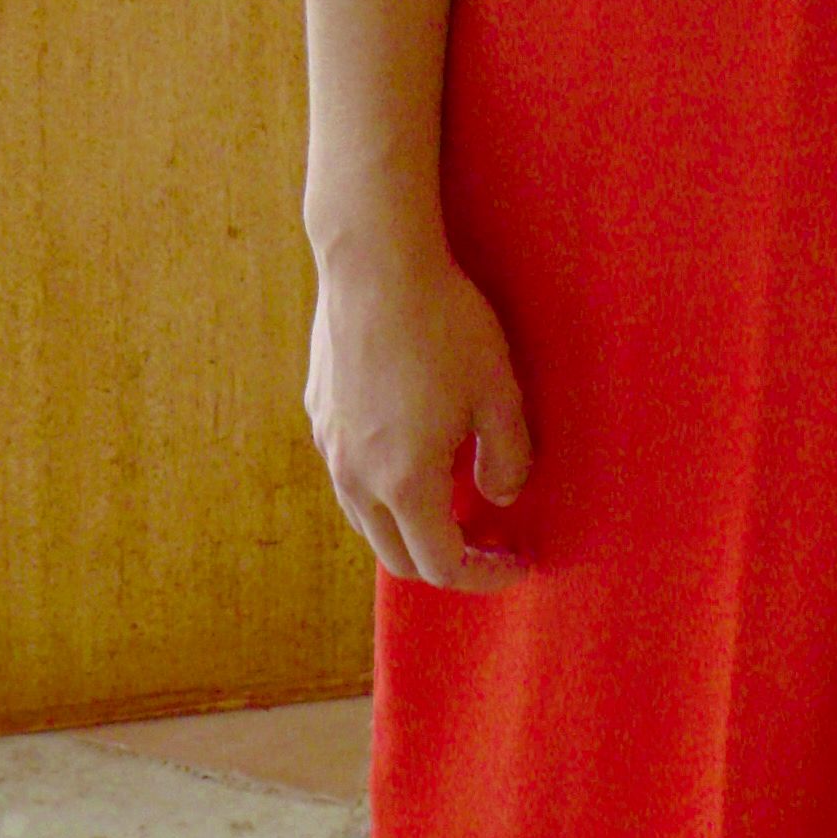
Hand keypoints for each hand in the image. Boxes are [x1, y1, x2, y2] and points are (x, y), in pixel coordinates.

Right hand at [305, 225, 534, 589]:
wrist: (375, 262)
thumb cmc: (446, 325)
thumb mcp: (499, 393)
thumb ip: (508, 459)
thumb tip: (500, 498)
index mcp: (404, 482)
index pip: (442, 566)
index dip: (485, 575)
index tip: (517, 560)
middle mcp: (356, 477)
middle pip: (398, 558)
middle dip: (446, 562)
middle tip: (490, 540)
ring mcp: (330, 447)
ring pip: (366, 521)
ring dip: (409, 528)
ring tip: (452, 500)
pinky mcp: (319, 414)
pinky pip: (349, 476)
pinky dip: (382, 491)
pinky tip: (412, 452)